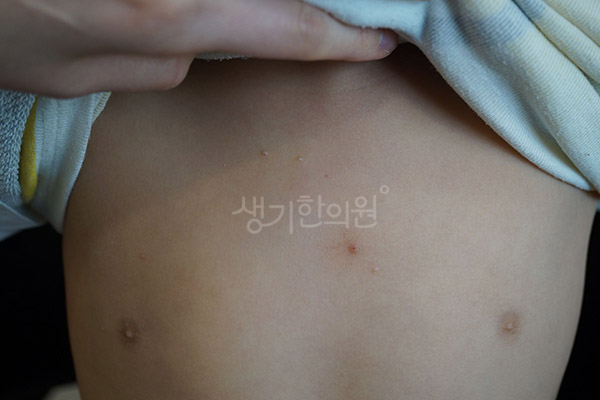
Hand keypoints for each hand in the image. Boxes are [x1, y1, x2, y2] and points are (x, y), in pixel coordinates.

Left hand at [0, 0, 397, 95]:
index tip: (380, 41)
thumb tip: (202, 46)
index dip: (340, 38)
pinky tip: (229, 15)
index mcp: (173, 12)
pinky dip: (231, 6)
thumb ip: (159, 64)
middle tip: (360, 18)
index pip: (289, 27)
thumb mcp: (78, 77)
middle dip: (320, 7)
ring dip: (276, 9)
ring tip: (301, 20)